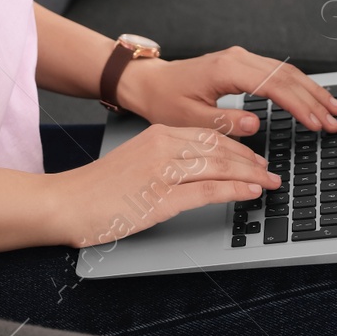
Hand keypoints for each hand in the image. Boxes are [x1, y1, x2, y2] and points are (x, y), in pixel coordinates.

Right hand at [48, 122, 280, 247]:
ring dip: (250, 175)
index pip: (208, 135)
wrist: (66, 202)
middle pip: (219, 148)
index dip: (237, 146)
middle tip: (270, 170)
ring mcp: (162, 172)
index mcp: (156, 133)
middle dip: (250, 160)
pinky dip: (234, 190)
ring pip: (218, 166)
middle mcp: (162, 146)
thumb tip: (198, 166)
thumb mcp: (136, 159)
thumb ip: (165, 157)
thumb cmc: (97, 187)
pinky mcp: (160, 197)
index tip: (254, 157)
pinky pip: (207, 191)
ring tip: (268, 182)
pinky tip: (250, 192)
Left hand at [116, 45, 336, 136]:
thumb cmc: (166, 101)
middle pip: (287, 75)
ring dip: (311, 90)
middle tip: (335, 121)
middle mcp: (238, 58)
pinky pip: (277, 72)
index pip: (274, 86)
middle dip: (314, 99)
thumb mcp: (190, 120)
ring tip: (333, 109)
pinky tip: (311, 97)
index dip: (299, 106)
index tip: (317, 123)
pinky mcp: (242, 63)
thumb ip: (224, 123)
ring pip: (286, 71)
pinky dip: (298, 85)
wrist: (151, 83)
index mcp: (226, 70)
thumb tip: (256, 123)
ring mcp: (241, 58)